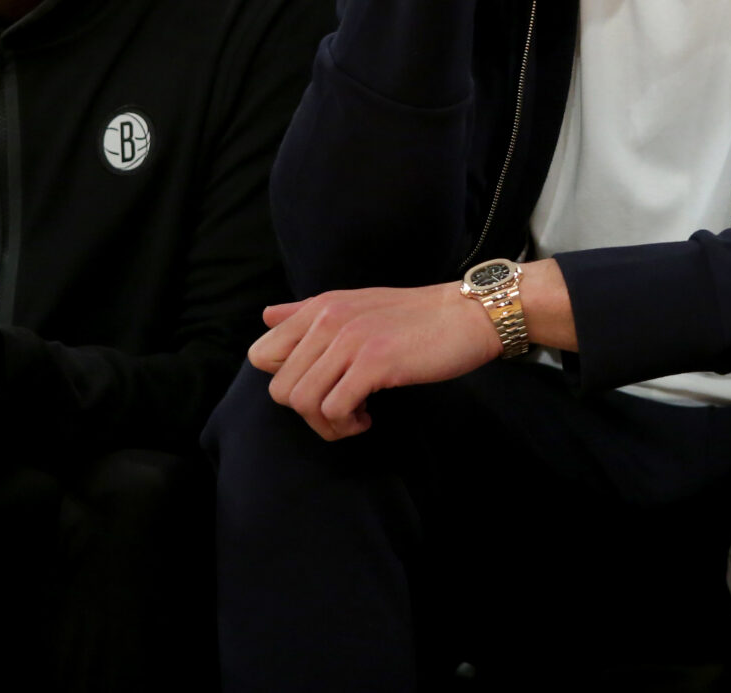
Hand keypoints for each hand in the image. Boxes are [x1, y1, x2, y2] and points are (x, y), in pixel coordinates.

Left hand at [247, 284, 503, 439]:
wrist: (469, 315)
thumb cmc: (416, 317)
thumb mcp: (356, 304)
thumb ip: (308, 313)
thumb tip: (266, 316)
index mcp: (320, 307)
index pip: (261, 355)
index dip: (286, 382)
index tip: (320, 387)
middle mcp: (328, 319)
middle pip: (280, 389)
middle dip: (308, 413)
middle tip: (342, 411)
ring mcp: (350, 340)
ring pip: (302, 402)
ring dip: (327, 424)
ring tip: (356, 417)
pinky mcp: (374, 362)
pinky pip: (334, 409)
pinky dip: (348, 425)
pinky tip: (369, 417)